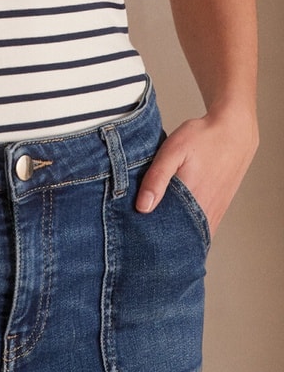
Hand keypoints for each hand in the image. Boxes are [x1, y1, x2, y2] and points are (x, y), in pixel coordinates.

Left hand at [136, 106, 257, 234]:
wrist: (234, 131)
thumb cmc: (202, 138)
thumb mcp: (173, 151)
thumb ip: (157, 178)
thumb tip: (142, 207)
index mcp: (192, 199)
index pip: (167, 232)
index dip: (150, 237)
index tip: (136, 235)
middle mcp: (206, 211)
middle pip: (180, 237)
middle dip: (161, 240)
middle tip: (143, 237)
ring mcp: (215, 212)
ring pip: (192, 235)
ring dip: (176, 235)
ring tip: (156, 232)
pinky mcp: (219, 208)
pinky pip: (203, 228)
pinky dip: (189, 230)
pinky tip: (176, 223)